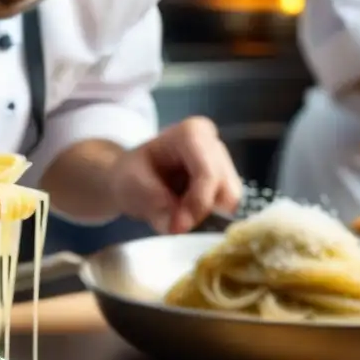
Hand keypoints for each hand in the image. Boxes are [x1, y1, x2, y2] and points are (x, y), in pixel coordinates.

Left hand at [113, 116, 242, 233]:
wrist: (130, 178)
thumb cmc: (129, 175)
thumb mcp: (130, 185)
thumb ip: (154, 203)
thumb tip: (176, 225)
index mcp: (192, 133)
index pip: (208, 174)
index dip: (197, 203)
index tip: (176, 226)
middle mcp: (214, 143)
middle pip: (226, 189)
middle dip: (200, 212)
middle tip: (173, 224)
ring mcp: (223, 163)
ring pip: (230, 202)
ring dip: (202, 215)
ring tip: (175, 213)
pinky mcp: (226, 182)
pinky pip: (227, 209)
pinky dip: (205, 216)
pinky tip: (183, 210)